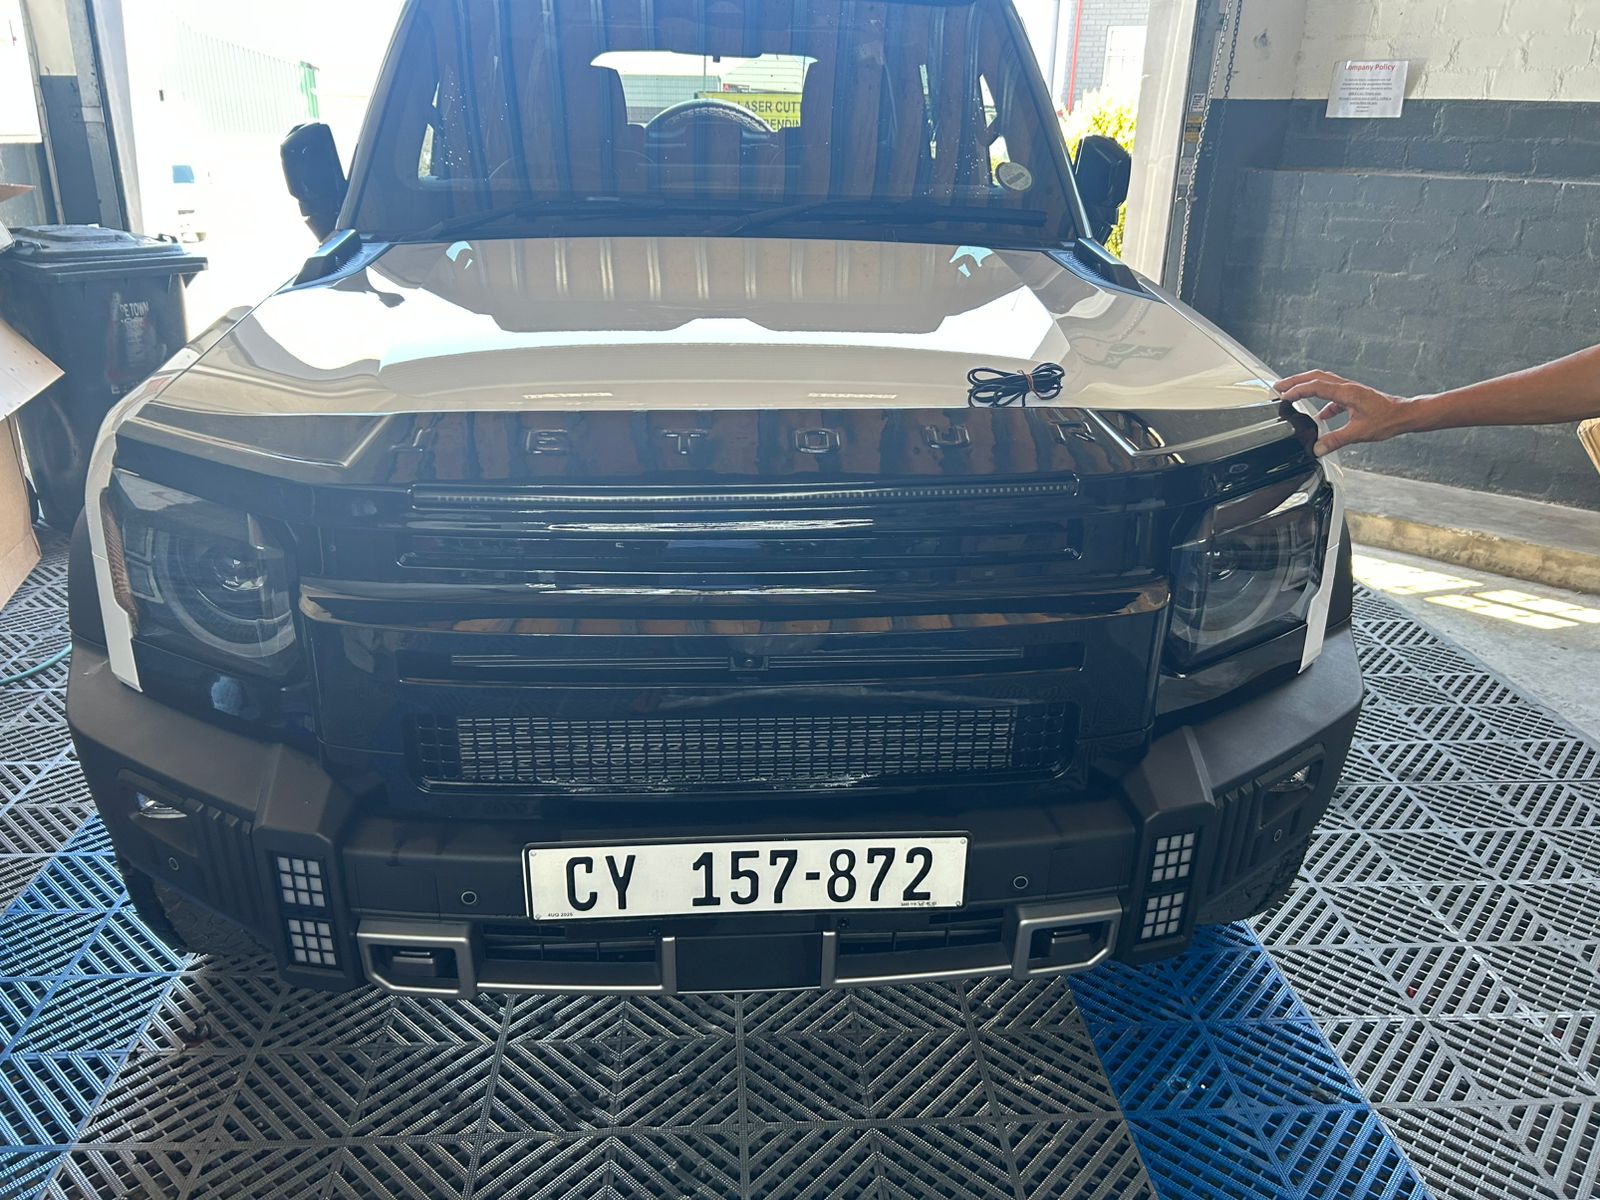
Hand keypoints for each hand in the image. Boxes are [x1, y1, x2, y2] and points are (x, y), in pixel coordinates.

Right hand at [1274, 370, 1412, 455]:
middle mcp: (1347, 387)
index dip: (1297, 391)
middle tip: (1278, 387)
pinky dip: (1320, 401)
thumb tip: (1317, 448)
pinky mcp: (1352, 397)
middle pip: (1315, 377)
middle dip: (1295, 381)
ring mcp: (1349, 390)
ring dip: (1305, 386)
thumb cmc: (1387, 419)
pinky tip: (1319, 416)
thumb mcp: (1359, 432)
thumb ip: (1336, 440)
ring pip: (1322, 382)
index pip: (1316, 387)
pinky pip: (1331, 395)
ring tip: (1292, 394)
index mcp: (1346, 392)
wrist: (1404, 415)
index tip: (1284, 396)